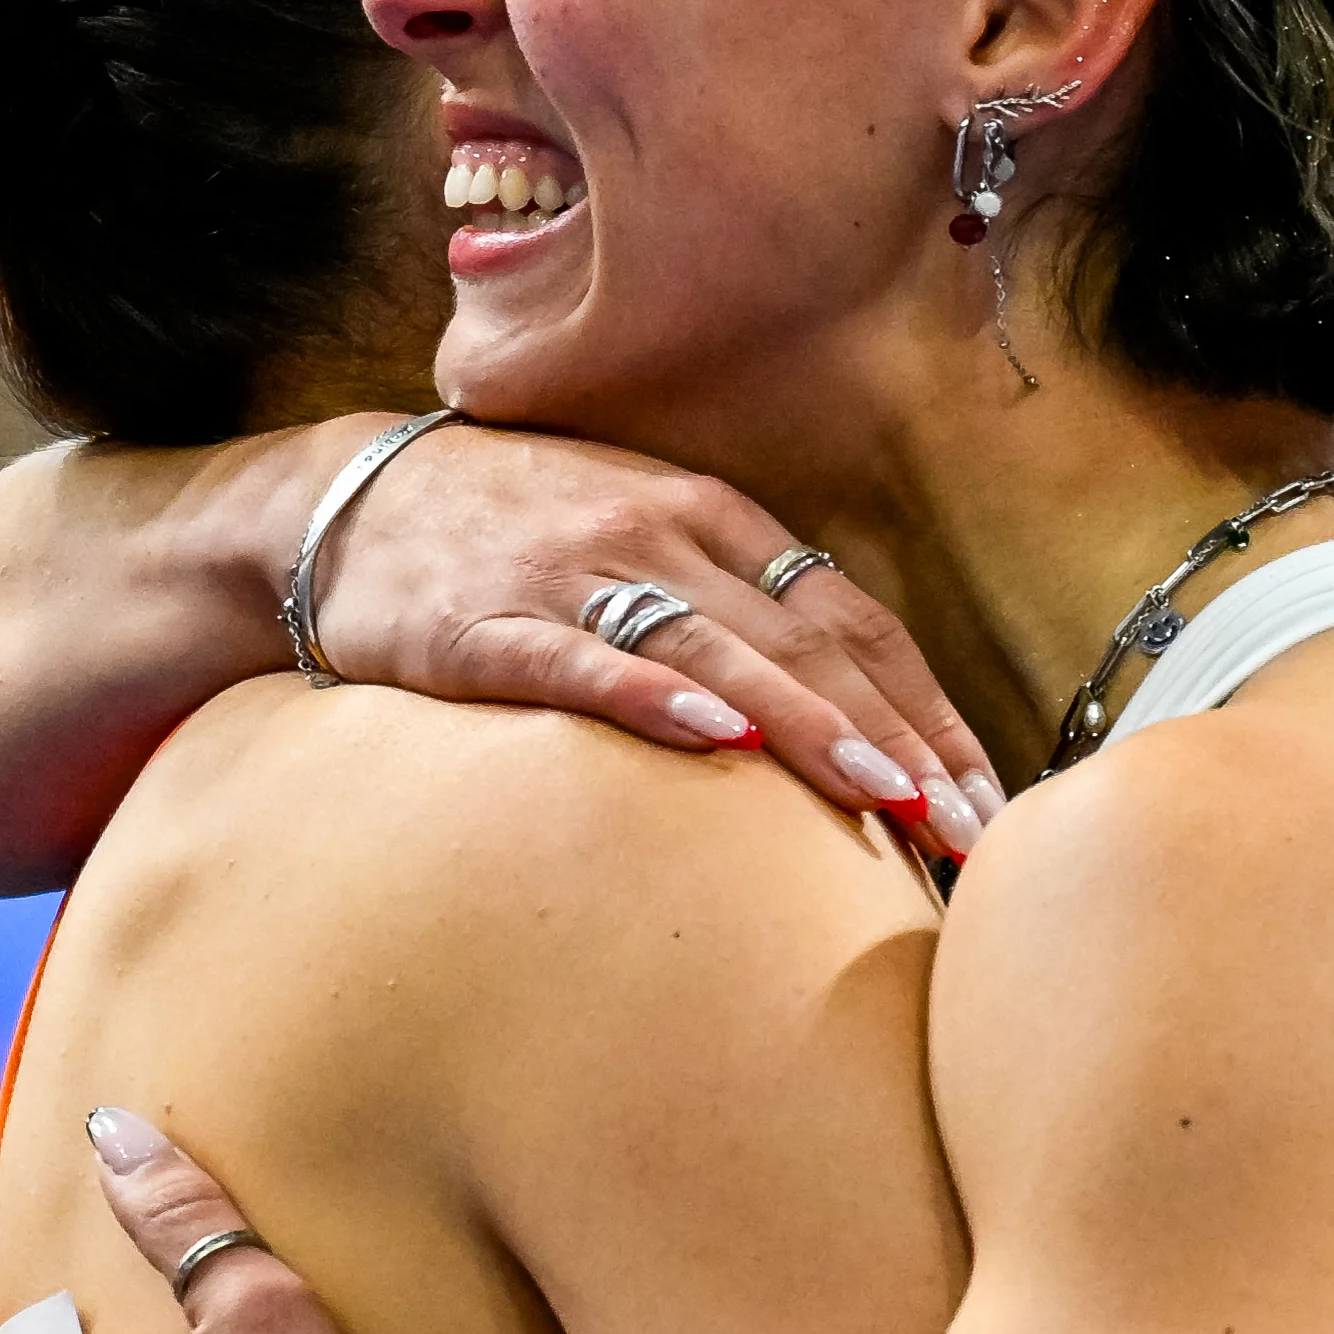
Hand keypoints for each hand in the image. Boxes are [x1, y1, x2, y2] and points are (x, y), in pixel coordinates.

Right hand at [309, 419, 999, 856]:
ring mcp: (576, 573)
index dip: (929, 708)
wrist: (342, 502)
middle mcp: (661, 534)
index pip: (854, 618)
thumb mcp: (645, 548)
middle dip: (902, 740)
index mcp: (715, 519)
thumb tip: (857, 723)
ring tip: (887, 797)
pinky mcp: (488, 622)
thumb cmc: (515, 539)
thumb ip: (740, 617)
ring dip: (813, 727)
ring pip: (718, 653)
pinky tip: (715, 742)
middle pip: (809, 643)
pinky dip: (652, 697)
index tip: (991, 798)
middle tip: (969, 831)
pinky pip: (581, 661)